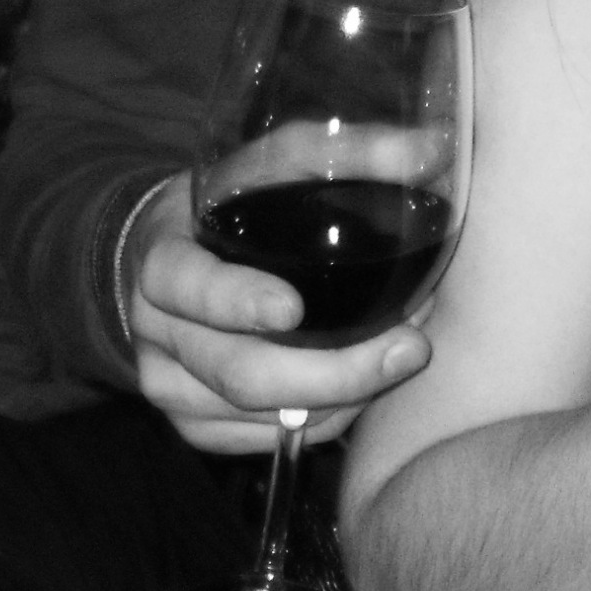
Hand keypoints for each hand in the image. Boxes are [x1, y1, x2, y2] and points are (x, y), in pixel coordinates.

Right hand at [126, 173, 430, 453]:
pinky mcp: (195, 424)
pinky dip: (326, 417)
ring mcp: (171, 387)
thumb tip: (432, 151)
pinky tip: (367, 384)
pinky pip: (267, 439)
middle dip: (333, 372)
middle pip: (239, 374)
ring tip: (404, 356)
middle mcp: (157, 332)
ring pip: (259, 415)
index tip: (292, 310)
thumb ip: (353, 151)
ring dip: (343, 394)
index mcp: (163, 262)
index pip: (186, 287)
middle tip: (410, 349)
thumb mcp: (279, 161)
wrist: (171, 256)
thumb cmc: (236, 202)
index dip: (234, 302)